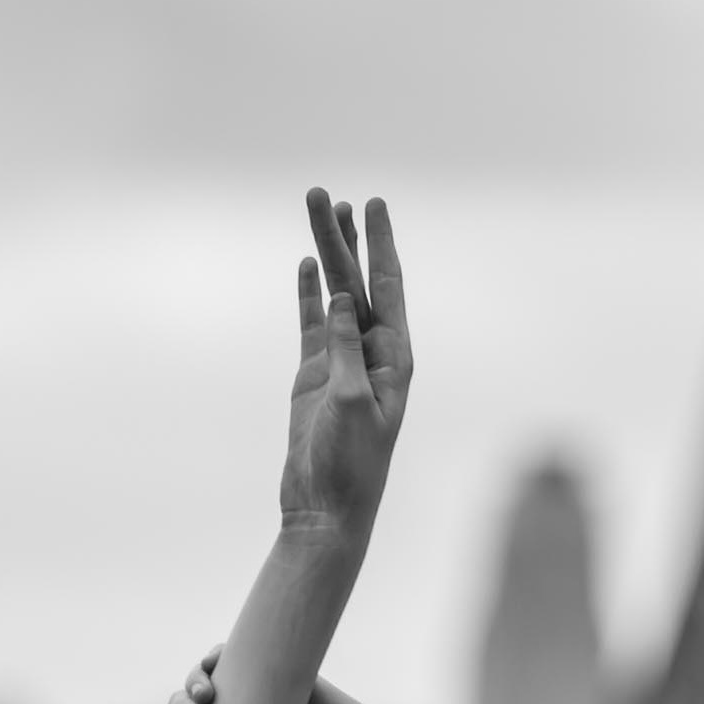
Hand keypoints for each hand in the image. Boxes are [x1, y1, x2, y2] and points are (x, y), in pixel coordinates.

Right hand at [279, 189, 411, 532]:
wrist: (326, 508)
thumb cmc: (350, 465)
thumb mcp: (351, 402)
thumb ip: (347, 349)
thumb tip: (343, 298)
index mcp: (395, 361)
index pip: (389, 288)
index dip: (381, 244)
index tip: (374, 203)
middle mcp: (374, 355)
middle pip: (358, 282)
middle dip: (343, 238)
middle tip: (323, 195)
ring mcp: (343, 363)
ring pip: (334, 297)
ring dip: (326, 255)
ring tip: (318, 211)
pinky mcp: (315, 377)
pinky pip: (312, 324)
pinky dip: (310, 295)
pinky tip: (308, 264)